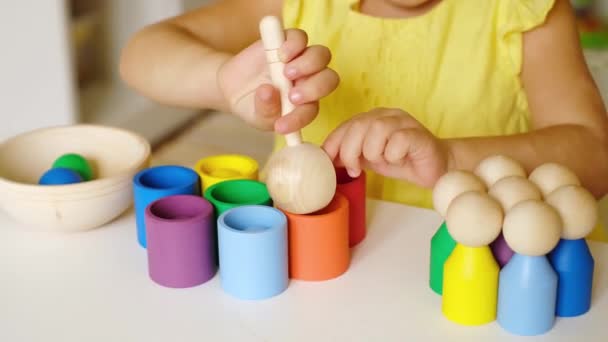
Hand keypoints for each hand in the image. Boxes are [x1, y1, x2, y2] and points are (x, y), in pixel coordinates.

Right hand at [217, 29, 338, 133]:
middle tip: (292, 96)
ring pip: (321, 55)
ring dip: (308, 64)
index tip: (280, 126)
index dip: (299, 118)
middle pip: (329, 79)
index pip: (311, 110)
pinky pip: (299, 37)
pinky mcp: (286, 42)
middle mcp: (308, 80)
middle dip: (315, 88)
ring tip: (286, 72)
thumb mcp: (257, 115)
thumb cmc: (252, 105)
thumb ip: (265, 109)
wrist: (234, 86)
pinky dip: (294, 44)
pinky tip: (281, 55)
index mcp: (306, 103)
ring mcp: (299, 59)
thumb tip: (268, 92)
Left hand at [322, 108, 451, 187]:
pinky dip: (392, 154)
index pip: (347, 124)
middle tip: (355, 169)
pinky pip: (397, 140)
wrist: (436, 168)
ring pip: (376, 130)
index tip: (328, 160)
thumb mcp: (369, 158)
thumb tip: (325, 157)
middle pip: (358, 125)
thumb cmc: (402, 160)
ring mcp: (405, 123)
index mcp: (375, 117)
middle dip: (350, 151)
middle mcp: (389, 115)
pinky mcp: (418, 135)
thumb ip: (350, 154)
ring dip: (373, 152)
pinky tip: (398, 159)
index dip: (334, 142)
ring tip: (381, 161)